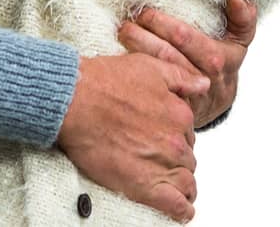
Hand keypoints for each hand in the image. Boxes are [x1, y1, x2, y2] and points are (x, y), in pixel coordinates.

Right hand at [57, 54, 206, 222]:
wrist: (75, 100)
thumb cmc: (105, 81)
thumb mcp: (150, 67)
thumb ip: (181, 78)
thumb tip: (204, 84)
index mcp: (179, 114)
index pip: (187, 133)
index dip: (175, 136)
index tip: (162, 136)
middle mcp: (175, 141)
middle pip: (186, 158)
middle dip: (176, 159)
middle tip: (157, 157)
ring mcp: (162, 164)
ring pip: (185, 181)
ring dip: (181, 184)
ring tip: (173, 188)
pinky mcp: (145, 186)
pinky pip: (175, 205)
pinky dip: (181, 210)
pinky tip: (180, 211)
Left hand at [118, 0, 257, 128]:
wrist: (216, 99)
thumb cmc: (223, 58)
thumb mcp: (239, 38)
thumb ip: (242, 17)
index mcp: (221, 58)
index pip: (188, 38)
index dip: (164, 24)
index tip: (146, 12)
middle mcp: (204, 80)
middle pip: (167, 56)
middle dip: (143, 38)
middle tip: (126, 24)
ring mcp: (187, 98)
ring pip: (156, 75)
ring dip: (134, 55)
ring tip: (121, 36)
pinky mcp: (172, 111)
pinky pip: (150, 94)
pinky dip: (133, 78)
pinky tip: (120, 63)